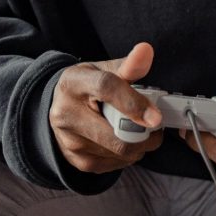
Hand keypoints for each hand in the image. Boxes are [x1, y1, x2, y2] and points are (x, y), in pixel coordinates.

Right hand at [50, 42, 163, 173]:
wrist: (59, 107)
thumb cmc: (88, 86)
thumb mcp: (104, 69)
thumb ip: (129, 65)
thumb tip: (146, 50)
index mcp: (74, 82)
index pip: (106, 89)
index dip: (134, 103)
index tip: (156, 117)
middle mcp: (66, 113)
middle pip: (114, 133)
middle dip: (144, 133)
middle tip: (155, 124)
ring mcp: (69, 141)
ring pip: (119, 152)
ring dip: (140, 145)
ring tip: (139, 130)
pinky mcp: (76, 160)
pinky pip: (114, 165)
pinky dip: (128, 156)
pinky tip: (124, 140)